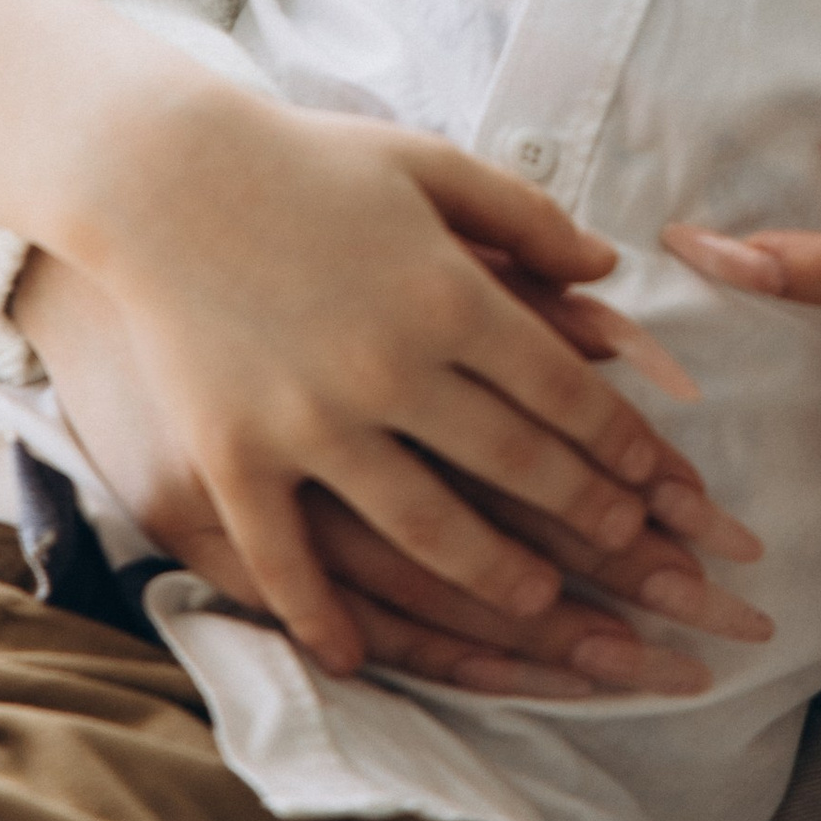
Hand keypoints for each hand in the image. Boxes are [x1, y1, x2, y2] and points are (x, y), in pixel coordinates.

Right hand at [48, 85, 761, 673]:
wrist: (159, 171)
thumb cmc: (307, 163)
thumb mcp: (430, 164)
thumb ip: (525, 216)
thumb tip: (608, 273)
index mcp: (446, 293)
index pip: (561, 390)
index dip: (621, 443)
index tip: (661, 483)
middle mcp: (389, 367)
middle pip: (514, 464)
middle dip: (589, 516)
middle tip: (637, 554)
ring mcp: (308, 421)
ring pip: (424, 529)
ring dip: (494, 576)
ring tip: (541, 602)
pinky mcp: (232, 456)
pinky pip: (283, 559)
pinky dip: (321, 616)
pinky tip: (354, 656)